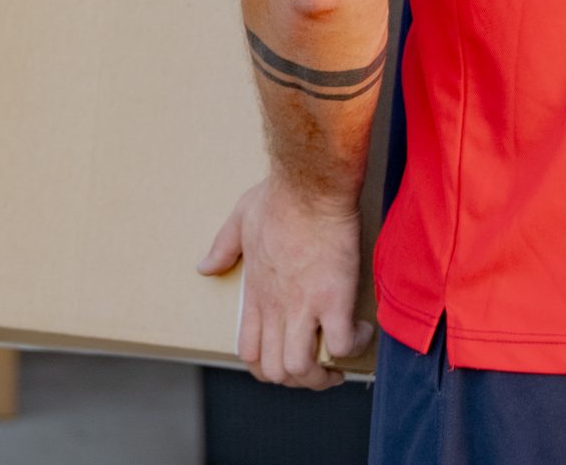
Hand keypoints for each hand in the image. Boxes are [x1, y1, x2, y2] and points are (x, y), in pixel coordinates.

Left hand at [199, 177, 371, 388]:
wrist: (310, 185)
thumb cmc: (279, 197)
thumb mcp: (240, 218)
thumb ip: (222, 247)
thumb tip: (204, 267)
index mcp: (256, 292)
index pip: (248, 351)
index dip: (266, 368)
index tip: (286, 359)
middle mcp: (276, 306)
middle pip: (275, 370)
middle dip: (297, 379)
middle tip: (316, 367)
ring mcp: (303, 305)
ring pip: (302, 368)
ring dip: (322, 374)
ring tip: (337, 362)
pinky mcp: (333, 298)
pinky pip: (341, 345)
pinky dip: (353, 348)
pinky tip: (360, 331)